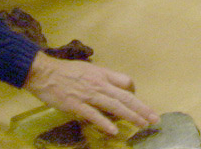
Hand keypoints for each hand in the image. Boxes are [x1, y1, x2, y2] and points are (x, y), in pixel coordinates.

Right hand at [23, 52, 158, 135]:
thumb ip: (100, 78)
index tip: (138, 101)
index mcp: (103, 74)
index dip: (134, 92)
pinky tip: (114, 130)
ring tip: (142, 124)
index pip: (125, 81)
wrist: (45, 73)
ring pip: (115, 106)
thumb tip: (110, 86)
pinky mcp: (77, 105)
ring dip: (131, 116)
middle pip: (125, 97)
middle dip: (142, 108)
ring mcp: (89, 95)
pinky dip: (105, 123)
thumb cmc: (65, 71)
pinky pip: (94, 115)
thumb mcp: (88, 69)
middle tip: (154, 119)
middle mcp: (100, 84)